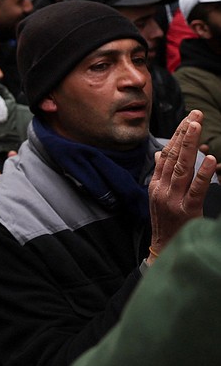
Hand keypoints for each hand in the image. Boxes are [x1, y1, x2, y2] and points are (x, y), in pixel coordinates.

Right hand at [148, 110, 216, 260]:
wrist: (164, 251)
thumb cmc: (166, 223)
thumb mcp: (158, 197)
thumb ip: (161, 175)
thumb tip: (162, 153)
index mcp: (156, 184)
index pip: (166, 154)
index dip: (178, 135)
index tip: (188, 119)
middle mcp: (162, 189)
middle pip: (173, 156)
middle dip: (185, 133)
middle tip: (195, 114)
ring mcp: (173, 199)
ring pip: (182, 167)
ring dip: (190, 145)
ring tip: (197, 127)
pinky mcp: (186, 211)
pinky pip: (196, 189)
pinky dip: (203, 173)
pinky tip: (209, 159)